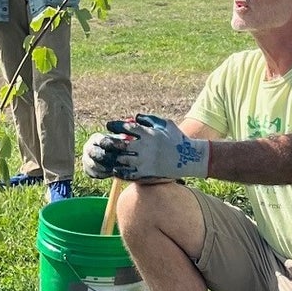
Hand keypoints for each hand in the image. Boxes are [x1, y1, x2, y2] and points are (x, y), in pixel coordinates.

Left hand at [85, 113, 209, 182]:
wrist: (189, 158)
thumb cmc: (177, 139)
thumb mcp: (165, 123)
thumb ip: (150, 119)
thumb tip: (135, 117)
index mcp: (148, 133)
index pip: (126, 127)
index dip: (115, 126)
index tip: (108, 125)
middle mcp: (144, 147)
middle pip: (120, 145)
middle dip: (109, 143)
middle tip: (102, 142)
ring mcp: (145, 161)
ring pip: (121, 160)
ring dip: (111, 158)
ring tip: (104, 156)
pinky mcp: (147, 173)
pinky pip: (128, 173)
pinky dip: (119, 171)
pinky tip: (113, 169)